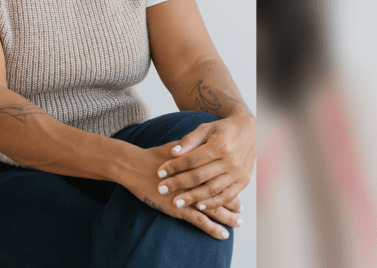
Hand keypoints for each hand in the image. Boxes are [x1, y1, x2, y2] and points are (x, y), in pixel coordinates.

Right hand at [118, 144, 241, 239]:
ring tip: (238, 223)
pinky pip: (201, 221)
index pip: (220, 178)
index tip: (238, 189)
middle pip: (220, 194)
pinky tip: (223, 234)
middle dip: (233, 203)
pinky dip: (213, 228)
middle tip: (241, 209)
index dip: (230, 184)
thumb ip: (192, 147)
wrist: (135, 166)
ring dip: (228, 218)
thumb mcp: (177, 148)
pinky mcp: (179, 208)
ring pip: (214, 209)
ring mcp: (188, 197)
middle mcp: (196, 183)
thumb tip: (204, 142)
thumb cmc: (154, 156)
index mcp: (197, 168)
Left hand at [155, 113, 255, 213]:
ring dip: (193, 197)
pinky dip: (213, 203)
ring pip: (212, 189)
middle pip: (199, 176)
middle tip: (162, 190)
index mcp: (219, 146)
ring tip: (176, 202)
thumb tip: (173, 153)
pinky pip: (227, 196)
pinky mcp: (243, 182)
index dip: (174, 167)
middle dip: (178, 184)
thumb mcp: (206, 128)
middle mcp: (230, 161)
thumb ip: (189, 140)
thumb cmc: (222, 129)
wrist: (250, 132)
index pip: (191, 160)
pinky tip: (199, 206)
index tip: (159, 173)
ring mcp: (238, 173)